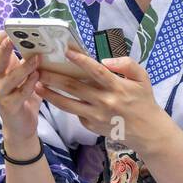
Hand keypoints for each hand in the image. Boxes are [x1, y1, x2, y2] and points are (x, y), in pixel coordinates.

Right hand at [0, 31, 43, 147]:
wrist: (21, 125)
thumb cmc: (23, 96)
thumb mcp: (24, 75)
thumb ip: (26, 60)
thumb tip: (38, 41)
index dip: (1, 40)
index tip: (7, 29)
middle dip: (4, 50)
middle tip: (12, 38)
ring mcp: (1, 94)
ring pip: (9, 79)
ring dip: (23, 68)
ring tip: (35, 59)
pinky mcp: (9, 106)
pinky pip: (20, 94)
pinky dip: (29, 85)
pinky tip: (37, 77)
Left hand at [37, 49, 172, 153]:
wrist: (147, 131)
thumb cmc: (143, 101)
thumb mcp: (142, 78)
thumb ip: (126, 64)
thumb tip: (105, 61)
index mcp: (117, 87)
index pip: (96, 71)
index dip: (81, 61)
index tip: (66, 51)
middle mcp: (104, 102)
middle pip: (74, 88)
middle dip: (54, 78)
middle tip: (39, 69)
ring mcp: (96, 116)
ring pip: (68, 105)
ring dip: (50, 95)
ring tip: (36, 86)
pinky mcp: (91, 126)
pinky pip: (75, 114)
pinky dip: (65, 105)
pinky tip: (55, 97)